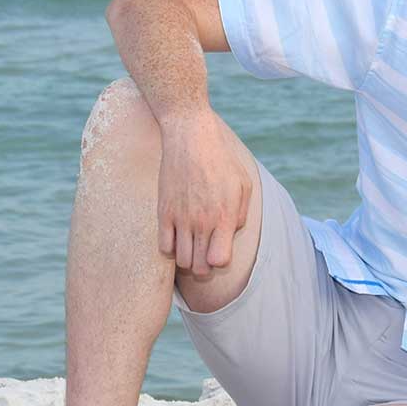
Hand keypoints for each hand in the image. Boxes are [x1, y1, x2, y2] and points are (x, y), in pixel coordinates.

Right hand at [155, 111, 252, 276]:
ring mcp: (180, 219)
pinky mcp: (163, 212)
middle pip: (199, 267)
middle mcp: (202, 222)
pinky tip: (178, 237)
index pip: (219, 261)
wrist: (190, 138)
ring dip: (188, 259)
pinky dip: (171, 249)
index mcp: (224, 216)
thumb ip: (241, 214)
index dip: (221, 260)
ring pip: (181, 260)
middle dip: (205, 267)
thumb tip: (232, 233)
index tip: (221, 249)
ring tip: (193, 245)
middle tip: (206, 252)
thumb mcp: (243, 184)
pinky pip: (163, 247)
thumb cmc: (221, 160)